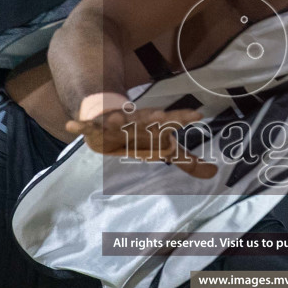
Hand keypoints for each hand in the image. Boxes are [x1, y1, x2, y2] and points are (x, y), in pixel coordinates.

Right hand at [65, 103, 217, 179]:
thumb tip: (215, 173)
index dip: (183, 118)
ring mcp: (113, 123)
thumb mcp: (163, 148)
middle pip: (145, 121)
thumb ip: (187, 161)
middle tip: (161, 116)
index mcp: (153, 128)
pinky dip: (79, 126)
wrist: (107, 115)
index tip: (198, 113)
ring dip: (115, 120)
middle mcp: (135, 123)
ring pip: (114, 121)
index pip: (172, 123)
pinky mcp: (94, 127)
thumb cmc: (140, 135)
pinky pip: (86, 127)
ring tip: (115, 118)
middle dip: (151, 119)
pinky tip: (73, 125)